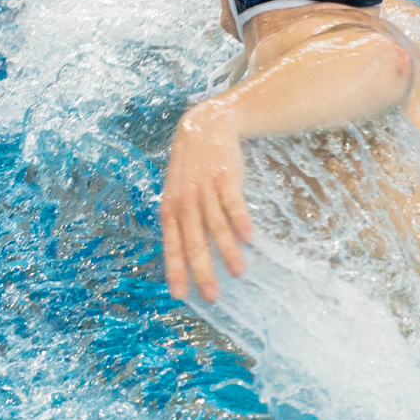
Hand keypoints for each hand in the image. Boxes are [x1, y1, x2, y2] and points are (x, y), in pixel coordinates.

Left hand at [160, 101, 253, 301]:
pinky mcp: (225, 176)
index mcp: (170, 206)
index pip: (171, 243)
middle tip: (212, 296)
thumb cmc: (190, 165)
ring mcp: (205, 188)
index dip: (176, 269)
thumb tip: (184, 254)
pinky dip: (240, 221)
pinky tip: (249, 239)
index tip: (181, 294)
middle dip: (202, 270)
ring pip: (215, 225)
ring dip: (227, 251)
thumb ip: (179, 218)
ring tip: (238, 274)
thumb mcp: (176, 190)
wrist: (206, 124)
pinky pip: (233, 202)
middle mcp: (185, 199)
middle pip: (194, 240)